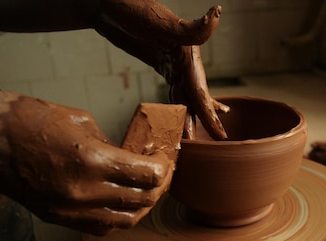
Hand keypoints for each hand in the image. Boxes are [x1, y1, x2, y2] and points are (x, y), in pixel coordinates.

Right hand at [0, 83, 171, 234]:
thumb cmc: (29, 120)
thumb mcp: (80, 120)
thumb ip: (109, 144)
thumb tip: (130, 158)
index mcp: (92, 160)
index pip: (147, 177)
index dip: (164, 170)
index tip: (165, 161)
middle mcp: (84, 192)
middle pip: (141, 201)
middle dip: (158, 188)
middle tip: (162, 176)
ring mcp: (69, 210)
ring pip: (123, 222)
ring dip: (141, 208)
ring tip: (145, 192)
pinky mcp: (57, 218)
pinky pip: (99, 228)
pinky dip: (116, 219)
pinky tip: (119, 204)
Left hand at [93, 1, 227, 139]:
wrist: (105, 1)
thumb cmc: (131, 6)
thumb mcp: (162, 21)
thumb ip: (191, 27)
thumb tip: (216, 14)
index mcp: (187, 55)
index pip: (200, 93)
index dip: (210, 116)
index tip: (220, 136)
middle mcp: (183, 59)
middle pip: (195, 97)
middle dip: (203, 120)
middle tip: (214, 141)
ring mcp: (171, 61)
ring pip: (185, 95)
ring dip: (191, 114)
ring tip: (195, 136)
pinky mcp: (160, 61)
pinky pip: (173, 87)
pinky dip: (179, 101)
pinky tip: (182, 109)